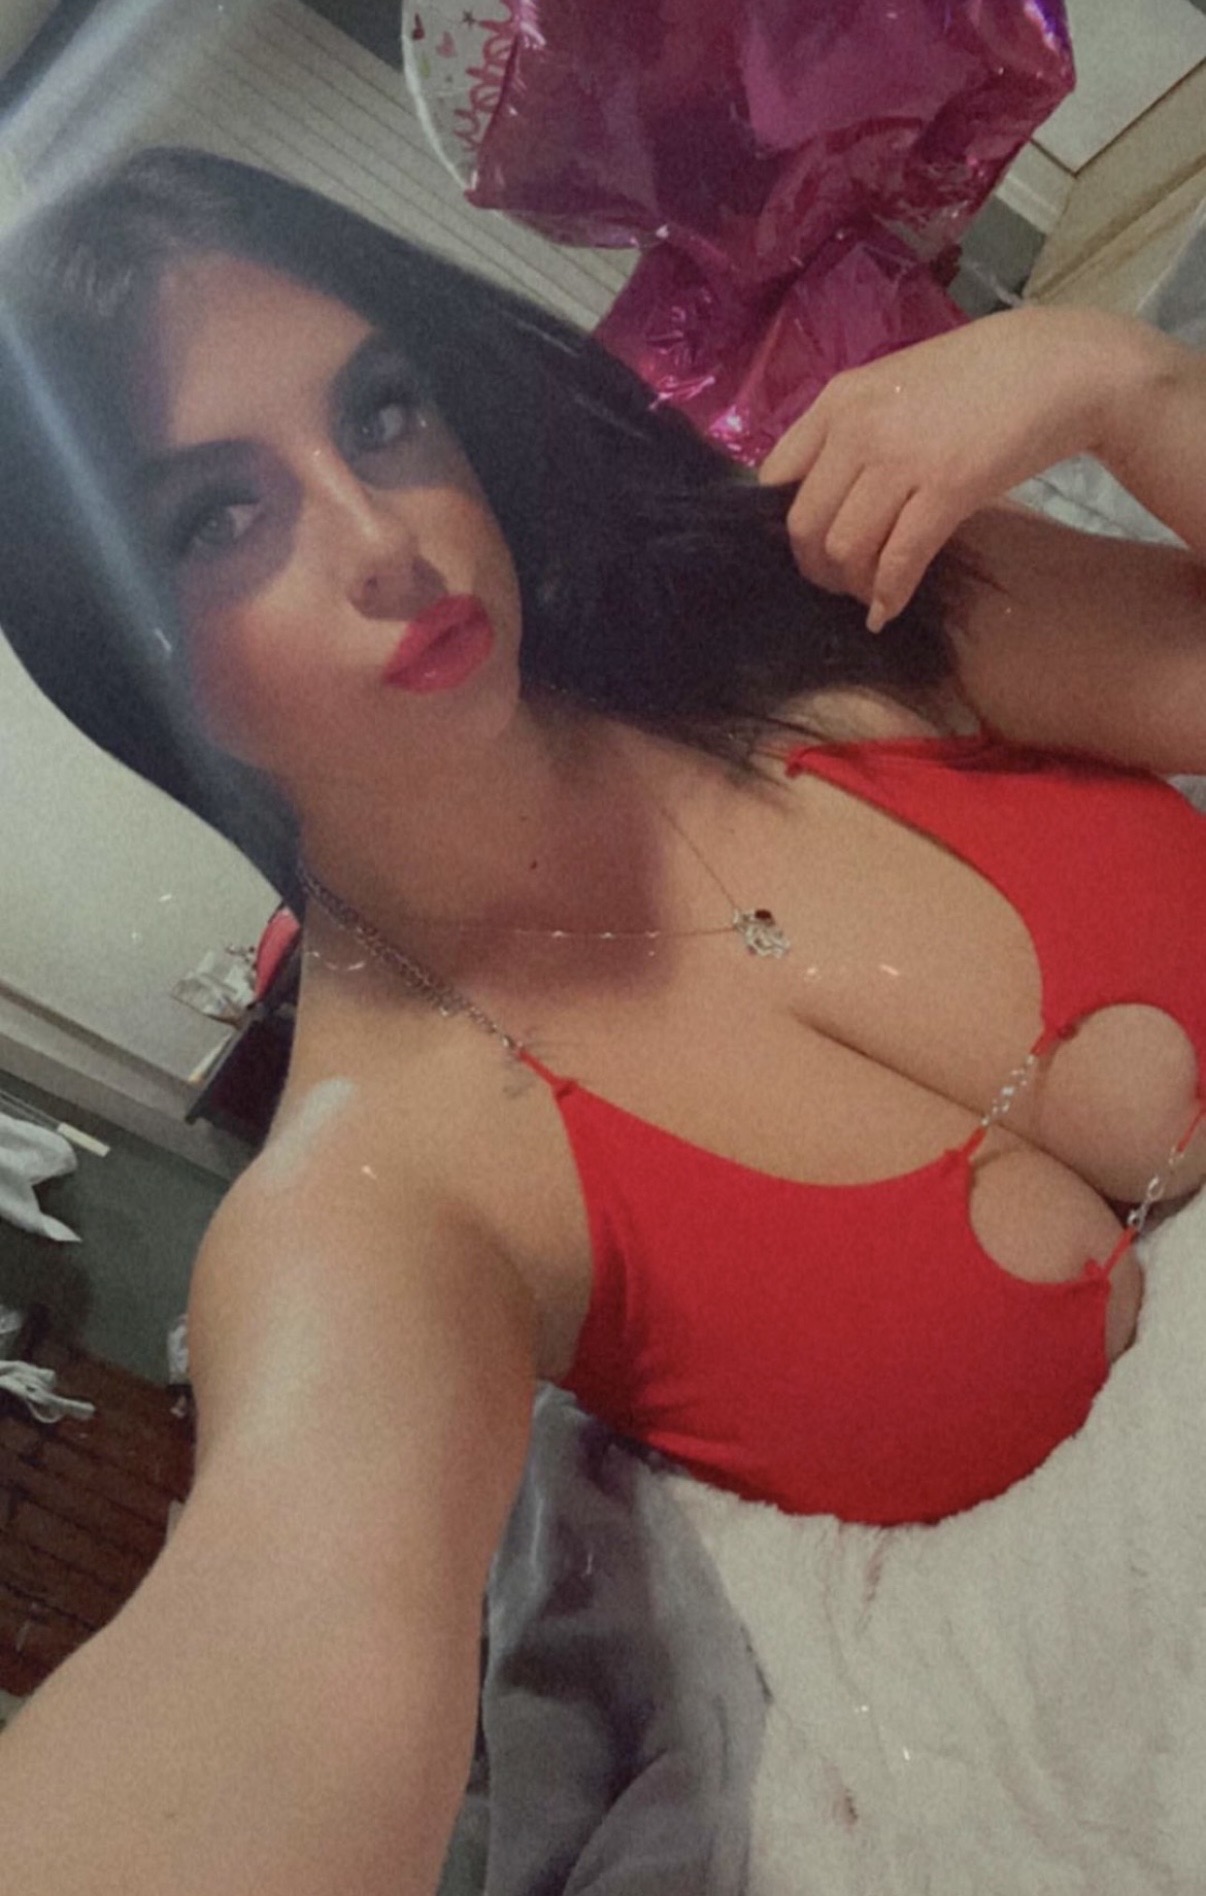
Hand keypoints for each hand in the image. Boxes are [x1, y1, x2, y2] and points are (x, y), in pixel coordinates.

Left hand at [756, 305, 1154, 630]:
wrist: (1057, 365)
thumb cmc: (978, 378)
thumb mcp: (894, 388)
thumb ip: (851, 431)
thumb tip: (820, 496)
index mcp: (838, 399)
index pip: (774, 479)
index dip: (783, 526)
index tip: (808, 546)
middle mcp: (858, 428)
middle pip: (804, 525)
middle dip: (816, 568)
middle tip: (840, 583)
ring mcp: (900, 458)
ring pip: (845, 549)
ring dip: (852, 585)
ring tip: (870, 593)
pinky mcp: (947, 488)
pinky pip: (897, 560)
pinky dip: (888, 596)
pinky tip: (888, 611)